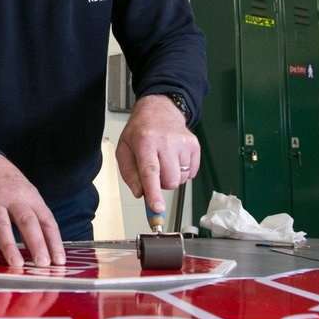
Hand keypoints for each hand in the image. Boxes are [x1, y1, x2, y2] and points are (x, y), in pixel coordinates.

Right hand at [0, 155, 65, 267]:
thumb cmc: (10, 185)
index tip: (60, 261)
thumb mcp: (27, 196)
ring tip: (16, 264)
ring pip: (2, 225)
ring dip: (9, 245)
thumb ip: (35, 220)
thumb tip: (44, 250)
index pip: (47, 221)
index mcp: (31, 199)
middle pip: (28, 222)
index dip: (54, 242)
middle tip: (43, 264)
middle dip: (37, 244)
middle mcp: (15, 200)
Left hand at [115, 94, 199, 213]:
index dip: (154, 193)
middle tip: (155, 170)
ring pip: (180, 179)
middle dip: (161, 183)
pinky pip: (191, 173)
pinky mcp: (194, 145)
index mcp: (145, 142)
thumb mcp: (124, 149)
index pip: (150, 172)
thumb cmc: (140, 131)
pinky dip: (182, 171)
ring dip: (171, 176)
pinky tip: (174, 158)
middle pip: (169, 181)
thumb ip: (129, 173)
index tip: (157, 208)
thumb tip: (140, 193)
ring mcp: (183, 143)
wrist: (160, 110)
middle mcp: (166, 142)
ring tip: (164, 160)